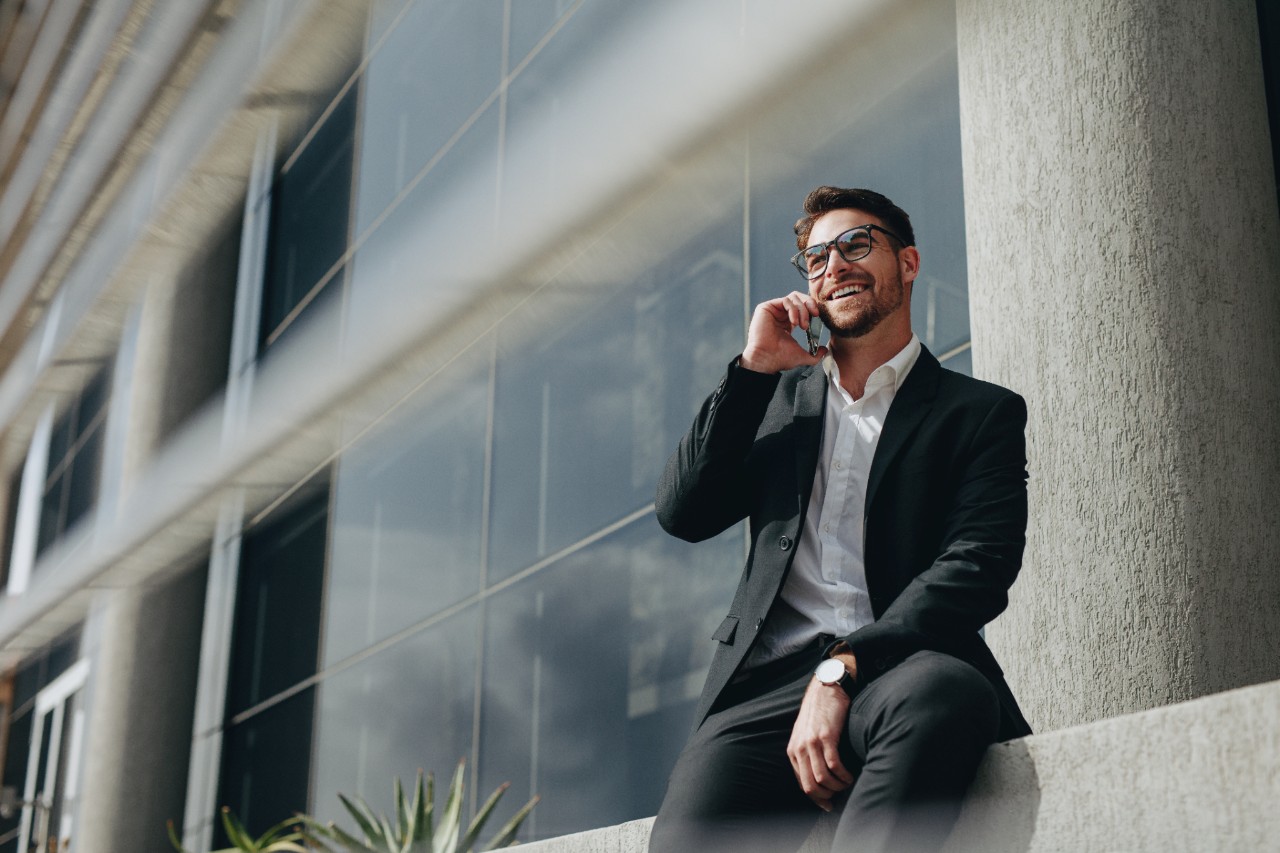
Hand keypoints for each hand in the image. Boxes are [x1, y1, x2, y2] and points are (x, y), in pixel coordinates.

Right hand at [740, 291, 826, 373]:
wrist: (767, 359)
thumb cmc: (780, 358)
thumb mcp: (803, 356)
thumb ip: (815, 354)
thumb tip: (825, 350)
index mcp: (787, 322)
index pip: (802, 307)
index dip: (812, 308)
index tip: (818, 317)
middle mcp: (780, 314)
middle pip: (799, 298)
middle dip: (810, 304)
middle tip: (815, 315)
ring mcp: (773, 310)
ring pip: (794, 298)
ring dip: (803, 310)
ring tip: (803, 325)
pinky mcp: (766, 308)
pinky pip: (785, 300)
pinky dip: (794, 310)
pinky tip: (794, 323)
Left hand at [787, 668, 854, 810]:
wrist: (826, 688)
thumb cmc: (819, 713)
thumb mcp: (805, 734)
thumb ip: (807, 754)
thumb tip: (818, 778)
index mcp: (793, 751)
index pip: (803, 784)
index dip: (817, 798)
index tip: (829, 804)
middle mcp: (800, 748)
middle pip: (810, 785)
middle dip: (826, 797)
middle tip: (839, 797)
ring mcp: (812, 742)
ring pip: (823, 778)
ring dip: (837, 787)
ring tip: (847, 784)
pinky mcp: (827, 736)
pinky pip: (834, 765)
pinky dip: (844, 775)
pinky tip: (850, 775)